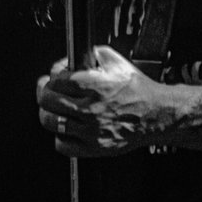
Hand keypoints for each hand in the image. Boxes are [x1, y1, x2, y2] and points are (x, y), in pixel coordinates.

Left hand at [37, 45, 169, 155]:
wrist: (156, 114)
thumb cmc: (139, 90)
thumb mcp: (118, 62)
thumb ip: (94, 54)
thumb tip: (73, 58)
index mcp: (96, 86)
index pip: (58, 80)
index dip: (54, 75)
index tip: (56, 75)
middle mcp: (91, 109)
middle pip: (48, 100)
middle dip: (44, 92)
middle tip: (47, 89)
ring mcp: (91, 131)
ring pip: (50, 122)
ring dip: (47, 112)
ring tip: (52, 108)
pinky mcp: (94, 147)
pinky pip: (62, 144)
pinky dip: (59, 136)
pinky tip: (66, 128)